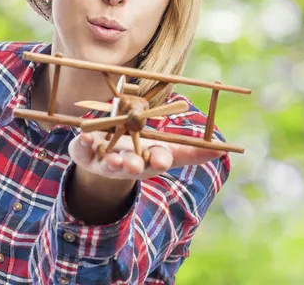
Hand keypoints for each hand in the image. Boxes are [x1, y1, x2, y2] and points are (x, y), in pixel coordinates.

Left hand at [68, 131, 225, 180]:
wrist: (105, 160)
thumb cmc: (141, 151)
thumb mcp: (166, 150)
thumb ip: (191, 151)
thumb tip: (223, 150)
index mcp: (147, 161)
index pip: (157, 161)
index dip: (159, 160)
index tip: (161, 159)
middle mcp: (126, 163)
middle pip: (130, 166)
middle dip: (132, 165)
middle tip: (133, 164)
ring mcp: (103, 160)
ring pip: (106, 163)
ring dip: (110, 161)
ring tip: (112, 158)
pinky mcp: (84, 153)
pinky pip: (80, 150)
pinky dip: (81, 145)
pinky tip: (84, 137)